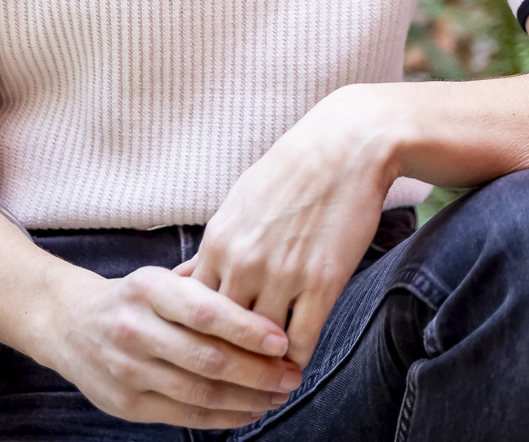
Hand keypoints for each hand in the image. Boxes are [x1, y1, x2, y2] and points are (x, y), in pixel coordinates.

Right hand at [39, 261, 306, 426]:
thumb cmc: (133, 298)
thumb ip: (207, 283)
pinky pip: (185, 415)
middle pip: (207, 358)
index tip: (282, 340)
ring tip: (280, 393)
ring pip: (200, 392)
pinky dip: (225, 417)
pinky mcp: (126, 404)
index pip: (204, 311)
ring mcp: (127, 370)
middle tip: (293, 373)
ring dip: (248, 398)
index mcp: (147, 289)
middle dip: (258, 371)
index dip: (247, 329)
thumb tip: (268, 294)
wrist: (68, 324)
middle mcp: (133, 329)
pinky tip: (251, 409)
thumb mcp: (161, 277)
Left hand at [190, 85, 398, 366]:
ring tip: (261, 383)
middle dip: (223, 361)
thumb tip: (182, 281)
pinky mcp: (322, 282)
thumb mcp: (238, 204)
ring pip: (259, 345)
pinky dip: (295, 360)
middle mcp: (243, 262)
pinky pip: (301, 341)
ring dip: (261, 367)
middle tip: (228, 384)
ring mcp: (283, 274)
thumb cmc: (291, 172)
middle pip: (220, 335)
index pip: (191, 311)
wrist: (346, 146)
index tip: (200, 355)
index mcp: (217, 242)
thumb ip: (211, 249)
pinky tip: (294, 364)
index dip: (195, 338)